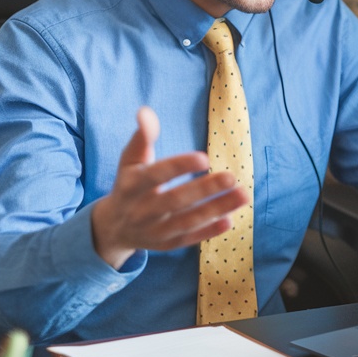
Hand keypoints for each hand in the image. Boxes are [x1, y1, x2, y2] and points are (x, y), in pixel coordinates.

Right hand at [91, 107, 248, 267]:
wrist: (114, 227)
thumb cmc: (128, 184)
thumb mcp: (129, 161)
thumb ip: (142, 137)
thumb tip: (145, 112)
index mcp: (130, 186)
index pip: (155, 176)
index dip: (179, 167)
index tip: (204, 158)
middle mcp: (141, 211)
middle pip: (175, 201)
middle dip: (204, 190)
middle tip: (231, 177)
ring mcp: (154, 231)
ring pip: (187, 222)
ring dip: (216, 209)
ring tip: (243, 195)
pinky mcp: (167, 245)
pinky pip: (189, 239)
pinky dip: (209, 231)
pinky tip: (230, 220)